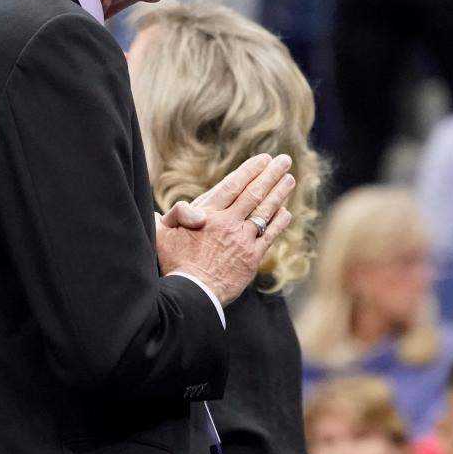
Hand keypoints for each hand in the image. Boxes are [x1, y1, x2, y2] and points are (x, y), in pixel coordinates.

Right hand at [155, 153, 295, 304]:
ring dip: (279, 192)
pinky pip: (270, 234)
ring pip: (265, 210)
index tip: (263, 159)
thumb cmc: (174, 264)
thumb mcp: (162, 234)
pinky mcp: (252, 257)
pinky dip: (279, 221)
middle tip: (284, 161)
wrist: (192, 294)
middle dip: (271, 174)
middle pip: (254, 193)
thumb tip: (186, 207)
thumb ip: (173, 214)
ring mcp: (242, 239)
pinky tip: (286, 211)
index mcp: (208, 214)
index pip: (233, 185)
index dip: (250, 170)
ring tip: (289, 179)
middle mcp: (228, 223)